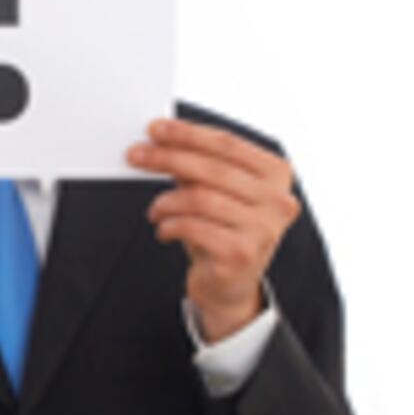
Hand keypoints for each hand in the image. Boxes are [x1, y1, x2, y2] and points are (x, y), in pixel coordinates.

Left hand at [126, 118, 300, 341]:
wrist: (230, 285)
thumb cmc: (222, 230)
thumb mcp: (216, 192)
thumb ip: (198, 166)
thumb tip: (160, 141)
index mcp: (276, 174)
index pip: (227, 144)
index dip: (188, 134)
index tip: (155, 129)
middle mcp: (277, 200)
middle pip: (212, 169)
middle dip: (167, 158)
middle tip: (136, 155)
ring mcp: (262, 229)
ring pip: (200, 198)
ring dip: (166, 201)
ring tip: (155, 209)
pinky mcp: (241, 254)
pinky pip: (192, 227)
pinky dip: (169, 225)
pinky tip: (163, 229)